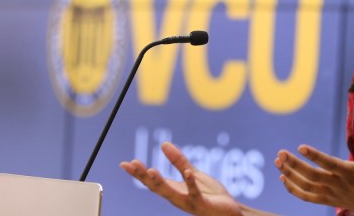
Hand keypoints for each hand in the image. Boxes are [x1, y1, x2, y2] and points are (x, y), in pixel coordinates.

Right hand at [120, 141, 240, 215]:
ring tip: (151, 170)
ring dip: (161, 183)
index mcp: (174, 189)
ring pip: (171, 193)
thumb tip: (163, 144)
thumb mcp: (192, 174)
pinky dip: (191, 183)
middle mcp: (177, 197)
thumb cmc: (210, 195)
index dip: (138, 173)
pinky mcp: (202, 204)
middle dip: (143, 176)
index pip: (152, 181)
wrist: (229, 212)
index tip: (124, 163)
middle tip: (132, 164)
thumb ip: (178, 161)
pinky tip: (188, 172)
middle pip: (156, 187)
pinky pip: (195, 193)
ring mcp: (188, 202)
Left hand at [274, 119, 353, 215]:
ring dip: (291, 175)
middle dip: (295, 165)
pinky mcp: (330, 200)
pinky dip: (294, 189)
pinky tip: (283, 177)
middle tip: (281, 152)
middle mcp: (340, 186)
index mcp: (352, 174)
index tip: (301, 147)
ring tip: (278, 161)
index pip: (330, 164)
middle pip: (313, 176)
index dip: (315, 156)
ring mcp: (333, 195)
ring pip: (307, 187)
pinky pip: (308, 197)